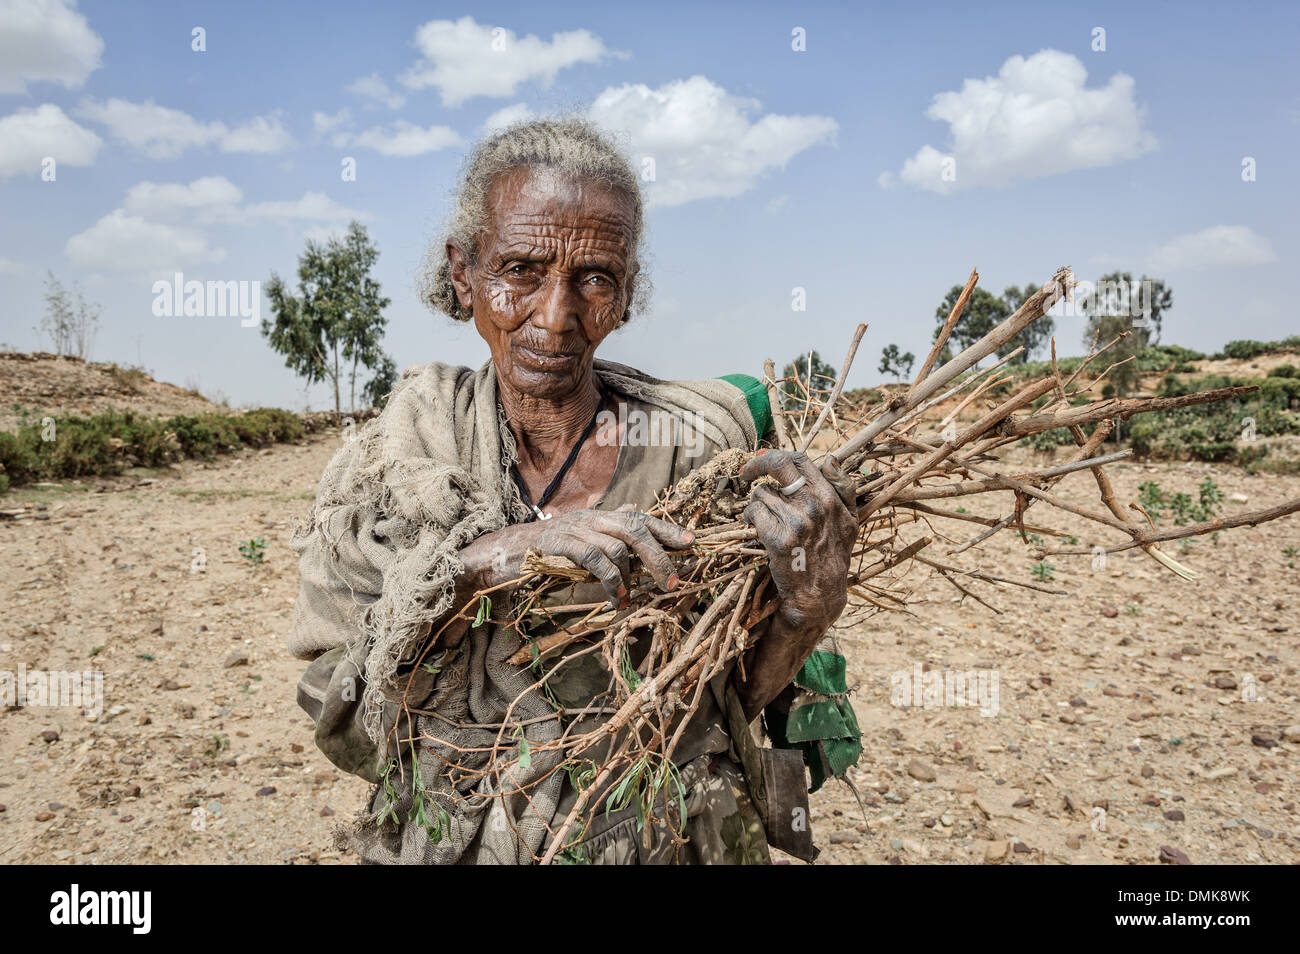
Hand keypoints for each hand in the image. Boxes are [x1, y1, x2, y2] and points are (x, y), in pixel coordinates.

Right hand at [533, 508, 694, 606]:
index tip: (691, 542)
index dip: (667, 528)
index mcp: (599, 517)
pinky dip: (610, 580)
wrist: (505, 554)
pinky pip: (594, 559)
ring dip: (629, 576)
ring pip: (617, 545)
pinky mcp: (559, 543)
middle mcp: (590, 518)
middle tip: (671, 582)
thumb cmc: (547, 553)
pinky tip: (616, 597)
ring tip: (630, 598)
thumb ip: (607, 540)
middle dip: (658, 555)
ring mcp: (574, 528)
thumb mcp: (581, 543)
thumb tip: (635, 534)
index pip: (640, 517)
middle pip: (634, 528)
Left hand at [741, 450, 856, 631]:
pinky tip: (757, 527)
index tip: (764, 460)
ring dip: (757, 503)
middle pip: (778, 465)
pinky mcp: (778, 539)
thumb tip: (829, 459)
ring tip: (764, 518)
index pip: (801, 459)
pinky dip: (751, 518)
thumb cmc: (833, 555)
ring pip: (761, 493)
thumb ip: (843, 488)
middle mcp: (814, 505)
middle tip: (745, 472)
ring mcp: (796, 522)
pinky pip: (754, 513)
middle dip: (756, 464)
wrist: (820, 594)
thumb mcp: (850, 520)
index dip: (777, 455)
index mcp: (830, 497)